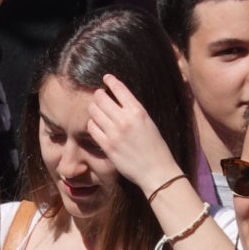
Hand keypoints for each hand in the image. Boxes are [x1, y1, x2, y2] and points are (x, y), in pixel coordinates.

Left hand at [85, 73, 180, 192]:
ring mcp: (114, 133)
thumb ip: (133, 111)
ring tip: (97, 111)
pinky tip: (97, 126)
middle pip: (101, 98)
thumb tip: (118, 100)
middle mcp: (125, 120)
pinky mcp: (107, 146)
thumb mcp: (149, 122)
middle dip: (99, 96)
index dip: (110, 81)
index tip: (106, 78)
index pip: (119, 88)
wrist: (156, 171)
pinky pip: (91, 128)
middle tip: (99, 97)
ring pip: (93, 111)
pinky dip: (92, 124)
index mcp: (138, 111)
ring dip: (94, 109)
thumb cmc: (155, 147)